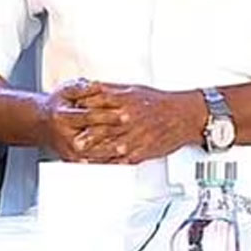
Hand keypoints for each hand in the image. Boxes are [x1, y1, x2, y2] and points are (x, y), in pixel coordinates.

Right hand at [36, 78, 123, 160]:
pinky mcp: (75, 161)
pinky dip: (107, 163)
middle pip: (93, 138)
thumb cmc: (58, 104)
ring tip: (128, 148)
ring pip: (94, 155)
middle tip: (132, 132)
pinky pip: (94, 165)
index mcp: (63, 117)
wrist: (44, 122)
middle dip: (114, 134)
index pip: (88, 117)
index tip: (125, 113)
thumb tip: (97, 86)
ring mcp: (70, 151)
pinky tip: (120, 160)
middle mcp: (66, 136)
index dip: (108, 115)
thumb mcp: (67, 90)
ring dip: (112, 152)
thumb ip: (82, 87)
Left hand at [70, 83, 206, 164]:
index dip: (79, 107)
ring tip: (75, 149)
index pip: (95, 103)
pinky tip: (94, 162)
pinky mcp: (138, 152)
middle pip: (97, 125)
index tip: (68, 109)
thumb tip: (91, 88)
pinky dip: (104, 162)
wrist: (184, 117)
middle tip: (66, 131)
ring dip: (88, 148)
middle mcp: (127, 119)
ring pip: (104, 144)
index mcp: (124, 101)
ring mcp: (132, 137)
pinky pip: (117, 159)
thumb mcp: (134, 89)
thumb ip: (111, 90)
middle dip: (80, 129)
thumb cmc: (161, 103)